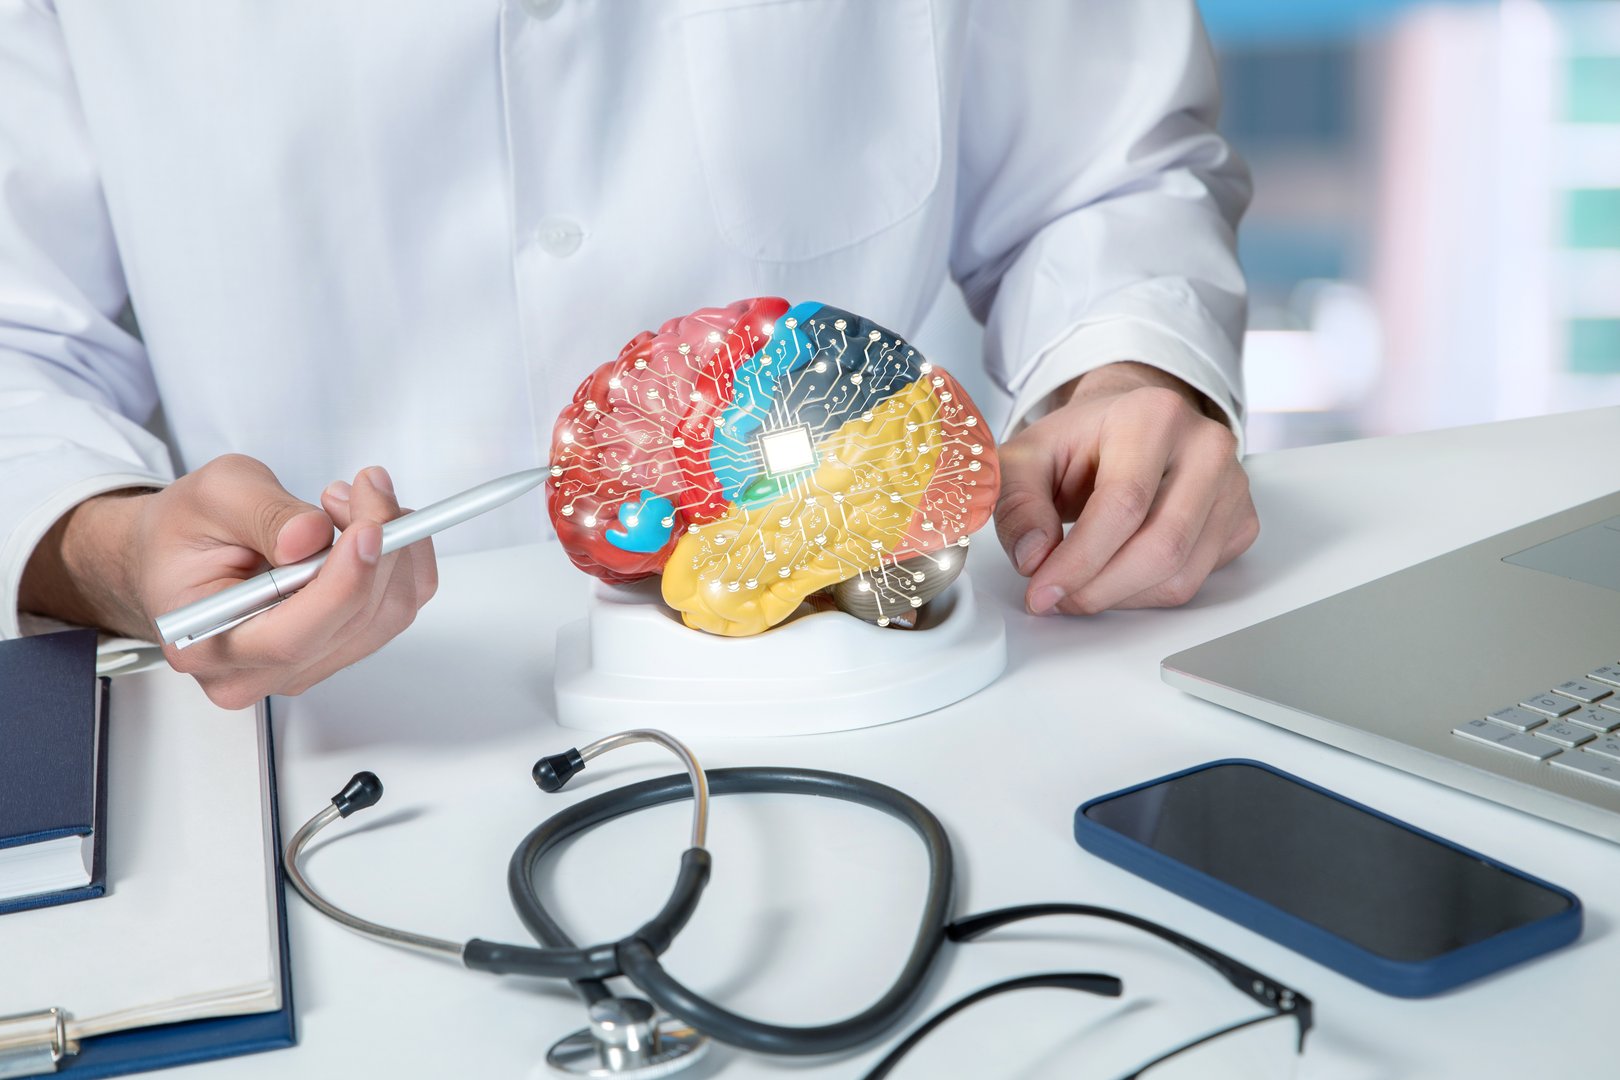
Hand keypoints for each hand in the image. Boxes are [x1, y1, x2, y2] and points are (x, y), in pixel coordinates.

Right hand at [19, 454, 436, 707]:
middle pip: (351, 625)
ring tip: (348, 502)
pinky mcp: (336, 651)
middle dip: (376, 548)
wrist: (178, 556)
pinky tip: (363, 527)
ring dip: (390, 550)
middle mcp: (256, 672)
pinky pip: (395, 610)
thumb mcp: (210, 496)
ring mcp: (301, 667)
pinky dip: (397, 561)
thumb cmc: (185, 533)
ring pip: (385, 617)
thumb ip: (262, 514)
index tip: (369, 528)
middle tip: (365, 487)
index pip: (291, 637)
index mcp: (205, 644)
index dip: (342, 585)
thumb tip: (311, 536)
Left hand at [993, 362, 1257, 614]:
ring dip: (1119, 597)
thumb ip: (1017, 501)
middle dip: (1098, 589)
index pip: (1123, 505)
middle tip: (1056, 598)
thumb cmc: (1083, 441)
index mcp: (1153, 415)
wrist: (1130, 428)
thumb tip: (1034, 557)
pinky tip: (1115, 574)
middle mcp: (1206, 445)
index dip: (1079, 560)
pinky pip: (1196, 581)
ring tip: (1079, 586)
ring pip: (1181, 574)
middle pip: (1160, 547)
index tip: (1042, 591)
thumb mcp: (1028, 456)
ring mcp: (1233, 485)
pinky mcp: (1241, 521)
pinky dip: (1146, 594)